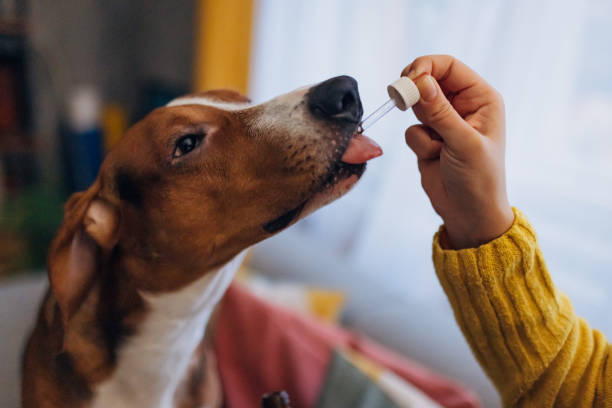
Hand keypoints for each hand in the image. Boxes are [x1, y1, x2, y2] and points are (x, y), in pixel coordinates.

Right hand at [403, 55, 513, 248]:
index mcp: (481, 98)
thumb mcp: (463, 143)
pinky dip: (417, 143)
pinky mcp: (428, 138)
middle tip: (400, 100)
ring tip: (436, 147)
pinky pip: (411, 129)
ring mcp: (444, 121)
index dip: (425, 67)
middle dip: (415, 93)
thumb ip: (439, 111)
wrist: (469, 214)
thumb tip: (419, 81)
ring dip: (420, 126)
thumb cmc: (479, 179)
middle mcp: (463, 105)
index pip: (449, 66)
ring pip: (416, 105)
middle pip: (428, 80)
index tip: (406, 80)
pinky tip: (434, 158)